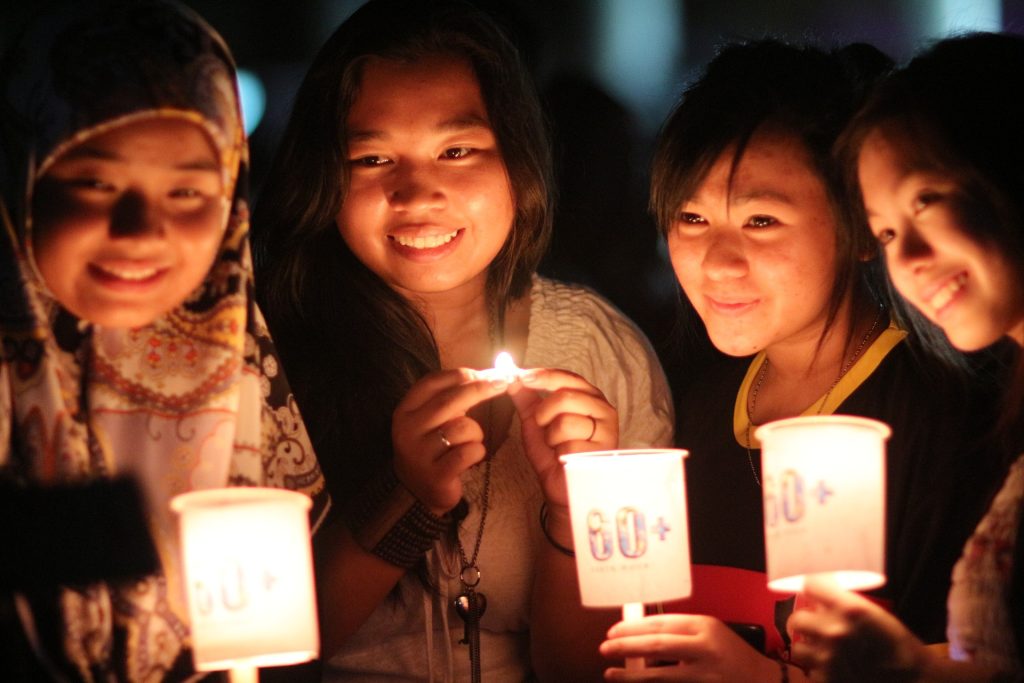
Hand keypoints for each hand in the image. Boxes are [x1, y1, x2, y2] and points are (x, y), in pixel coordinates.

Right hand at [391, 368, 508, 514]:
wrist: (418, 493)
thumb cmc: (434, 448)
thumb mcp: (432, 420)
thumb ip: (451, 397)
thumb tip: (485, 374)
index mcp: (405, 411)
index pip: (431, 382)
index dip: (460, 374)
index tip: (484, 372)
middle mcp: (407, 430)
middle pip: (449, 401)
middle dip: (480, 389)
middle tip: (503, 383)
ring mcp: (419, 454)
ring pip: (462, 427)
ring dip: (476, 433)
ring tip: (470, 443)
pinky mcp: (436, 475)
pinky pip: (468, 452)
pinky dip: (477, 452)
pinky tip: (471, 458)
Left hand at [507, 367, 617, 504]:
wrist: (560, 487)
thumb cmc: (551, 453)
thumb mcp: (535, 421)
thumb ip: (526, 398)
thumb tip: (512, 375)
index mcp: (588, 396)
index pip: (567, 378)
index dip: (543, 376)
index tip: (522, 377)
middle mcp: (602, 408)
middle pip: (565, 396)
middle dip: (544, 414)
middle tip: (544, 428)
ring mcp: (607, 429)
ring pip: (566, 421)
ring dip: (552, 437)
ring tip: (558, 446)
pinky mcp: (604, 450)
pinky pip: (570, 445)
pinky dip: (561, 453)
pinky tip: (567, 459)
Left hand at [599, 614, 780, 681]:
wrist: (762, 679)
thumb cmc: (730, 653)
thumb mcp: (708, 632)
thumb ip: (679, 631)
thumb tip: (639, 634)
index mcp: (704, 626)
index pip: (661, 624)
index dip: (633, 628)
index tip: (613, 631)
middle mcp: (704, 648)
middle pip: (657, 645)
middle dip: (626, 646)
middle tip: (605, 648)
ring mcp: (704, 675)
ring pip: (660, 675)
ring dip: (631, 675)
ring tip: (611, 673)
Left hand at [788, 578, 925, 682]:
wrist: (917, 682)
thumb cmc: (900, 647)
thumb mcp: (877, 616)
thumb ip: (845, 604)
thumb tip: (818, 595)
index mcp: (851, 611)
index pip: (811, 586)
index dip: (810, 589)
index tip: (811, 595)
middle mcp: (836, 633)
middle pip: (797, 619)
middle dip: (806, 622)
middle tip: (816, 626)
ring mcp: (829, 660)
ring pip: (798, 647)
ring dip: (809, 647)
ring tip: (824, 650)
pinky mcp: (826, 681)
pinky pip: (809, 670)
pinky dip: (818, 669)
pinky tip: (835, 668)